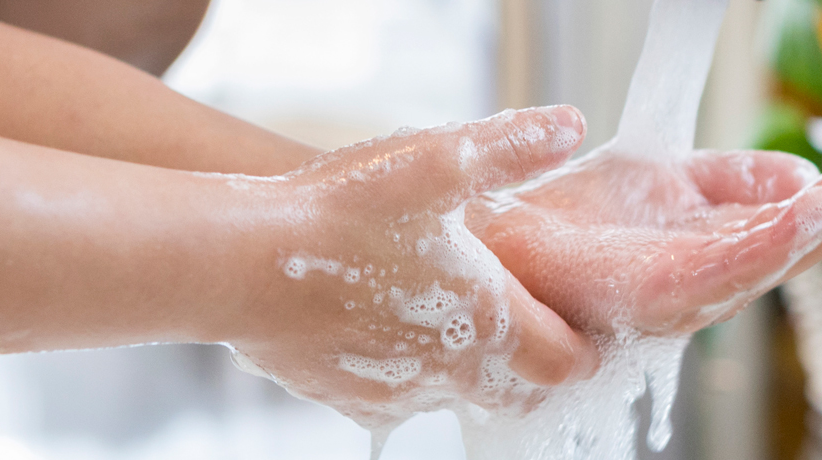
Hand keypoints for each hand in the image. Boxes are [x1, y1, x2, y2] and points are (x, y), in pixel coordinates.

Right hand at [216, 106, 599, 428]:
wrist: (242, 264)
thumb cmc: (341, 214)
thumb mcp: (439, 162)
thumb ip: (510, 148)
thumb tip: (566, 126)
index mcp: (490, 322)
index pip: (566, 364)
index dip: (579, 345)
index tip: (575, 321)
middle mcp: (450, 374)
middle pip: (517, 393)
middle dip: (528, 366)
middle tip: (518, 319)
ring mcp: (396, 393)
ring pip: (451, 395)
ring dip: (457, 362)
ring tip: (433, 303)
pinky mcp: (345, 399)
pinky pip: (390, 395)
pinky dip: (396, 366)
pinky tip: (373, 317)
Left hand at [468, 115, 821, 335]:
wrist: (495, 244)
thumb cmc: (571, 221)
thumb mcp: (664, 178)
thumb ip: (731, 176)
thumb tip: (802, 170)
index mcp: (727, 244)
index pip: (816, 210)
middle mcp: (723, 273)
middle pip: (820, 233)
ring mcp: (697, 290)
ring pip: (788, 248)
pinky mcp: (663, 295)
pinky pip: (732, 264)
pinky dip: (778, 235)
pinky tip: (815, 201)